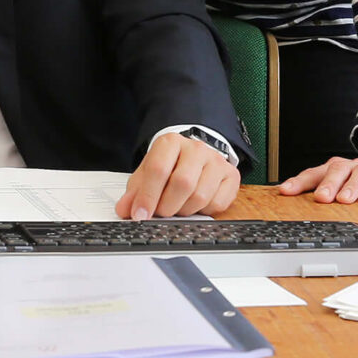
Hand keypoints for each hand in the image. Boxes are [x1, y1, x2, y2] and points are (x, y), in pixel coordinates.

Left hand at [113, 131, 239, 219]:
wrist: (194, 155)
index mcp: (170, 143)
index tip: (139, 215)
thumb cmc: (169, 165)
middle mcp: (196, 148)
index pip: (158, 170)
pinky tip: (195, 204)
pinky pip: (217, 204)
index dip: (147, 197)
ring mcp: (216, 161)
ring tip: (177, 206)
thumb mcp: (147, 174)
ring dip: (184, 210)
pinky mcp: (231, 176)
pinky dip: (203, 211)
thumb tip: (125, 210)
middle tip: (160, 212)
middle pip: (182, 184)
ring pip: (200, 196)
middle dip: (167, 206)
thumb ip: (135, 192)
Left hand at [278, 155, 357, 203]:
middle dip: (328, 184)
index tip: (285, 190)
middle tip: (322, 197)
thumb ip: (325, 196)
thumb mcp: (338, 185)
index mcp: (332, 169)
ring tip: (345, 198)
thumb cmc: (355, 178)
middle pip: (336, 171)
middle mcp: (348, 166)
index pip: (312, 174)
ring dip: (352, 185)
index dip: (298, 182)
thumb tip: (300, 211)